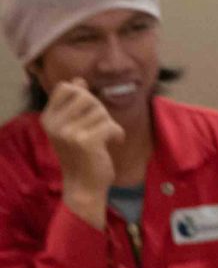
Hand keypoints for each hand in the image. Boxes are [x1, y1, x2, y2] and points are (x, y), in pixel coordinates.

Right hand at [41, 78, 121, 226]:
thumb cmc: (81, 157)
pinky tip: (115, 143)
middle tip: (102, 126)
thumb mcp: (73, 128)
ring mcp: (69, 132)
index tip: (90, 112)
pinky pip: (110, 125)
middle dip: (99, 109)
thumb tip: (79, 80)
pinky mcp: (86, 141)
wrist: (83, 187)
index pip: (66, 87)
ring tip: (106, 137)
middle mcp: (55, 123)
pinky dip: (118, 133)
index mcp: (48, 118)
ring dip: (109, 123)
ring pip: (100, 111)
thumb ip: (74, 105)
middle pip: (85, 96)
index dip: (83, 94)